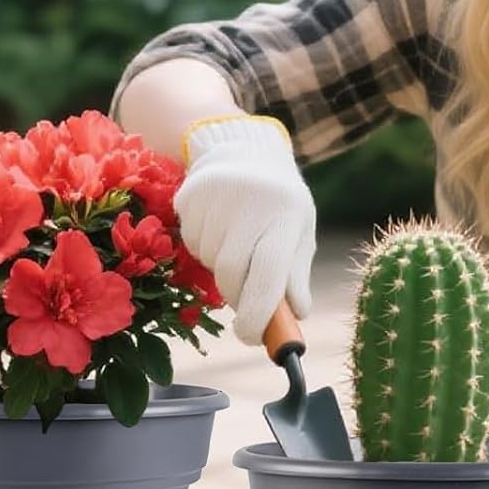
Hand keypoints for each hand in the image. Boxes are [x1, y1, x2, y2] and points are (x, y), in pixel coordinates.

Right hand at [174, 115, 315, 344]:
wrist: (244, 150)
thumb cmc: (279, 204)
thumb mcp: (298, 232)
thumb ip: (295, 274)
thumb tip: (297, 316)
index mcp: (286, 213)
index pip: (269, 271)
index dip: (258, 312)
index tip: (252, 338)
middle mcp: (251, 201)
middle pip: (231, 271)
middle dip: (236, 296)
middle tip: (245, 302)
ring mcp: (217, 195)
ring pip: (209, 260)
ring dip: (220, 268)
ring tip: (237, 243)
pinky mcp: (190, 194)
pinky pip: (192, 243)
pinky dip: (204, 248)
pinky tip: (219, 226)